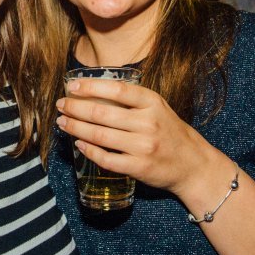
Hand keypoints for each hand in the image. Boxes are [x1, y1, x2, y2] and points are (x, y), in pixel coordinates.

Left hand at [56, 78, 229, 199]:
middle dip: (75, 108)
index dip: (91, 87)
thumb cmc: (171, 133)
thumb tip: (94, 92)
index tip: (72, 86)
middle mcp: (148, 123)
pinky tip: (79, 144)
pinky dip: (89, 151)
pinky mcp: (139, 167)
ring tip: (62, 123)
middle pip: (102, 113)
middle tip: (61, 105)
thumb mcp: (159, 108)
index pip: (117, 90)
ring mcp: (143, 147)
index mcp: (153, 103)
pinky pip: (106, 159)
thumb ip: (133, 101)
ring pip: (100, 135)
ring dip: (76, 128)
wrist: (193, 164)